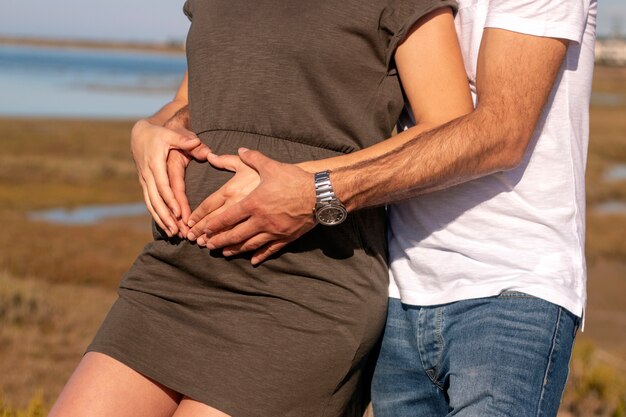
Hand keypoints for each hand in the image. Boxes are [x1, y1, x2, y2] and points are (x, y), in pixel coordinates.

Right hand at [131, 117, 209, 236]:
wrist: (140, 134)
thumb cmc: (161, 133)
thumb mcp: (172, 133)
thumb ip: (185, 140)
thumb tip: (199, 145)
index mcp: (155, 163)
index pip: (163, 185)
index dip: (170, 200)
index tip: (179, 213)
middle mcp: (148, 175)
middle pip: (156, 200)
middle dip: (166, 217)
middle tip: (178, 232)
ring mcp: (145, 181)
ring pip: (151, 204)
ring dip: (162, 220)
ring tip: (174, 234)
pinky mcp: (145, 185)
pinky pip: (150, 203)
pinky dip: (157, 216)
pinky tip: (166, 228)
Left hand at [187, 148, 316, 264]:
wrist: (320, 194)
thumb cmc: (294, 179)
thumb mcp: (271, 166)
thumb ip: (253, 158)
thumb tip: (241, 150)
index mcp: (253, 203)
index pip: (227, 217)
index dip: (212, 225)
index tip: (202, 230)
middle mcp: (261, 220)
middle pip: (234, 234)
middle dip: (218, 241)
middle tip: (206, 246)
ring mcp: (273, 231)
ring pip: (249, 244)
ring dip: (235, 249)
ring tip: (224, 253)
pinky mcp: (286, 237)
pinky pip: (270, 249)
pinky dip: (260, 255)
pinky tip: (252, 261)